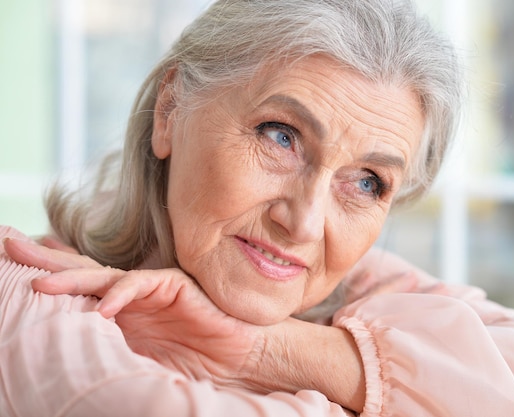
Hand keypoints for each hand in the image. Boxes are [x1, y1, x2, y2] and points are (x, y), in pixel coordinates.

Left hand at [3, 238, 265, 387]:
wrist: (238, 356)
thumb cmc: (194, 363)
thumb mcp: (140, 361)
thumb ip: (111, 350)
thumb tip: (65, 358)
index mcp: (120, 312)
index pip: (79, 288)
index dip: (51, 274)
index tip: (17, 260)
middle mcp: (129, 296)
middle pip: (81, 273)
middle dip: (44, 261)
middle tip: (7, 243)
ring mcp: (150, 287)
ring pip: (104, 275)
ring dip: (71, 278)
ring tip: (39, 285)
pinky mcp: (173, 284)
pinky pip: (141, 284)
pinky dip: (121, 295)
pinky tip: (102, 310)